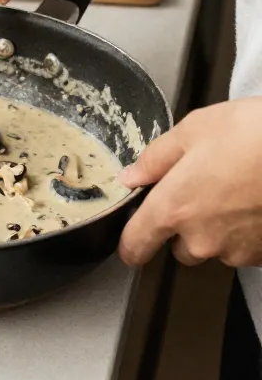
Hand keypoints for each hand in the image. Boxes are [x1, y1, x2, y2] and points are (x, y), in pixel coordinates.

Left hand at [118, 99, 261, 267]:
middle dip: (186, 222)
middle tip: (206, 186)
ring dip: (220, 226)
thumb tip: (133, 176)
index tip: (131, 243)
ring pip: (215, 246)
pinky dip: (248, 229)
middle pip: (179, 245)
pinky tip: (257, 200)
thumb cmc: (256, 135)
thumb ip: (156, 158)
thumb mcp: (195, 129)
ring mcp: (236, 250)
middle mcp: (201, 238)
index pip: (136, 244)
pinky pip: (246, 247)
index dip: (130, 245)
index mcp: (174, 208)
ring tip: (238, 187)